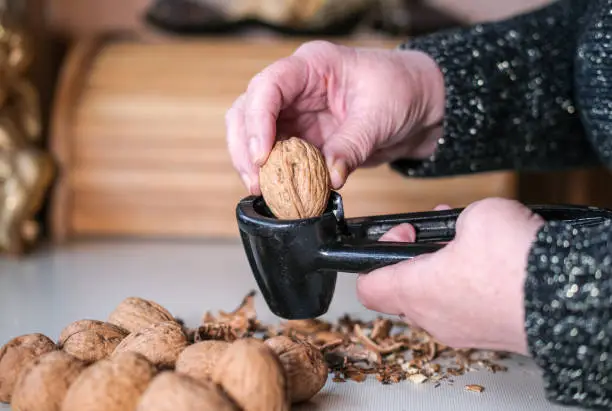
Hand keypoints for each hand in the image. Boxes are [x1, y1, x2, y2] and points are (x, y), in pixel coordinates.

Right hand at [225, 40, 444, 194]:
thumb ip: (352, 146)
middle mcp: (296, 88)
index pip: (268, 86)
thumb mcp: (380, 116)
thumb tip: (329, 177)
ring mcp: (296, 113)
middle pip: (247, 110)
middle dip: (246, 146)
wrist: (420, 105)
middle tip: (257, 180)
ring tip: (262, 189)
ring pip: (252, 134)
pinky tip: (277, 190)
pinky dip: (272, 173)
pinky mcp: (301, 138)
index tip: (263, 154)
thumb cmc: (402, 90)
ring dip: (252, 163)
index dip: (258, 120)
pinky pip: (275, 155)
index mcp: (312, 66)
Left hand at [356, 197, 545, 354]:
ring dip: (442, 269)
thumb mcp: (476, 216)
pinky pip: (462, 309)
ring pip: (434, 299)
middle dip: (415, 256)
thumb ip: (454, 222)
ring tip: (468, 242)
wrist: (566, 297)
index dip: (375, 255)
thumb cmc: (515, 262)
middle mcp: (433, 318)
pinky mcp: (485, 334)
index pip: (368, 286)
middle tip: (435, 235)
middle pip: (403, 290)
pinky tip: (490, 263)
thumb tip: (460, 227)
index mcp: (416, 291)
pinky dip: (467, 286)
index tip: (402, 235)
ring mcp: (460, 331)